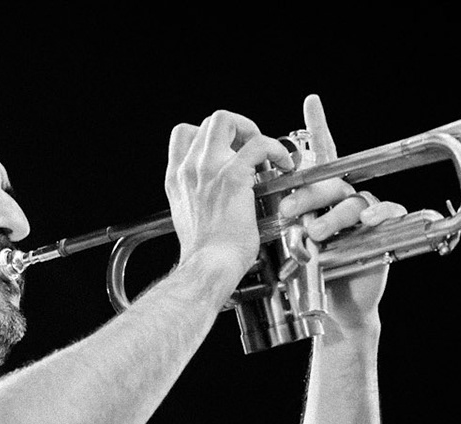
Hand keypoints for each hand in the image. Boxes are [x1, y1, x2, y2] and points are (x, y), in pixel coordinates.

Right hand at [165, 109, 293, 278]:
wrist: (208, 267)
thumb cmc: (206, 255)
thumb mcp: (191, 219)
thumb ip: (198, 198)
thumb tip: (215, 195)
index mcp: (177, 178)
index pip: (184, 134)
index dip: (209, 135)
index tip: (228, 151)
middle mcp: (189, 169)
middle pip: (207, 122)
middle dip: (235, 127)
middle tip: (251, 148)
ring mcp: (209, 169)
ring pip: (226, 119)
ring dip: (250, 129)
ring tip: (266, 151)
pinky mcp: (233, 176)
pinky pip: (258, 144)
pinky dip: (275, 149)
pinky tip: (284, 164)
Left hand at [275, 93, 408, 331]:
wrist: (333, 307)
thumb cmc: (309, 273)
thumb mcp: (286, 241)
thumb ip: (275, 216)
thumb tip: (246, 196)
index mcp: (319, 195)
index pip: (316, 157)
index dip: (317, 127)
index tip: (311, 102)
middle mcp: (341, 198)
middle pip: (328, 181)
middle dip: (306, 194)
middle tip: (287, 210)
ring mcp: (363, 213)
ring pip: (351, 200)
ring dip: (332, 215)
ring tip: (314, 234)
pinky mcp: (382, 229)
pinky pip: (385, 212)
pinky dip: (377, 214)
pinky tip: (367, 222)